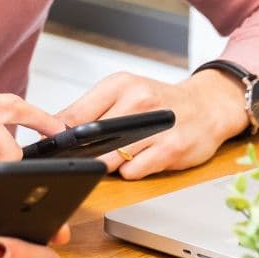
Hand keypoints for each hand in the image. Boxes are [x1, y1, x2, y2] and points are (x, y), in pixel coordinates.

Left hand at [54, 69, 250, 179]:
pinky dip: (130, 172)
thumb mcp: (123, 92)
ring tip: (119, 155)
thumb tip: (51, 127)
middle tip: (84, 156)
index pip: (74, 114)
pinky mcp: (171, 149)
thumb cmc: (161, 102)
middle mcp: (138, 101)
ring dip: (106, 164)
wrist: (207, 106)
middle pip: (89, 139)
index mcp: (121, 85)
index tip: (53, 146)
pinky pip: (134, 172)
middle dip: (81, 153)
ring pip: (109, 158)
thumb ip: (87, 108)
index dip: (58, 135)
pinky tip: (141, 161)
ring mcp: (155, 126)